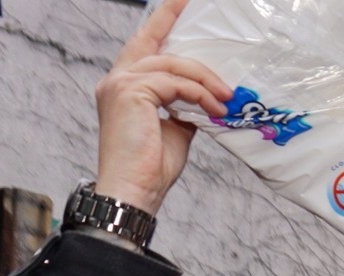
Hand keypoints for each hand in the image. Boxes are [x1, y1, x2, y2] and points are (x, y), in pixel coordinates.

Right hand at [93, 0, 231, 216]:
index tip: (182, 2)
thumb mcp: (175, 131)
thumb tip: (205, 99)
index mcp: (124, 86)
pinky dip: (199, 95)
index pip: (144, 46)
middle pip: (157, 46)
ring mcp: (120, 83)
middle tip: (211, 47)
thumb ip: (184, 108)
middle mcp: (116, 79)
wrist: (135, 190)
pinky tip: (215, 110)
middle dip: (182, 35)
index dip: (162, 21)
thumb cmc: (151, 167)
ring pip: (172, 65)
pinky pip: (176, 83)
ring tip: (227, 99)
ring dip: (205, 80)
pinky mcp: (130, 92)